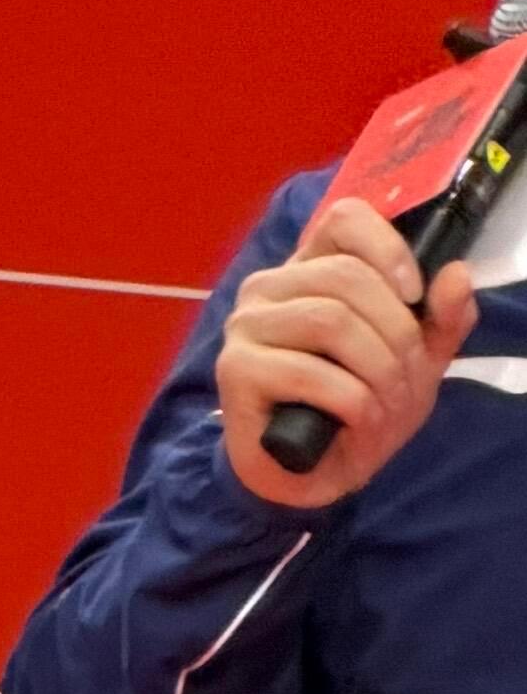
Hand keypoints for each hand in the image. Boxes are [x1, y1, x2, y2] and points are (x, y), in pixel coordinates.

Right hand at [217, 189, 475, 506]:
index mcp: (310, 269)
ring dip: (377, 369)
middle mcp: (269, 287)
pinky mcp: (236, 371)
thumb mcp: (414, 361)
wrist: (307, 475)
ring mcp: (246, 327)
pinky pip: (310, 373)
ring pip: (331, 320)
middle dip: (396, 332)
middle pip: (347, 277)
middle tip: (408, 376)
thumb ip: (441, 319)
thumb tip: (456, 275)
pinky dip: (354, 403)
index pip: (344, 218)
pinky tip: (360, 424)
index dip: (389, 250)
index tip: (414, 296)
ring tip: (387, 404)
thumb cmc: (354, 409)